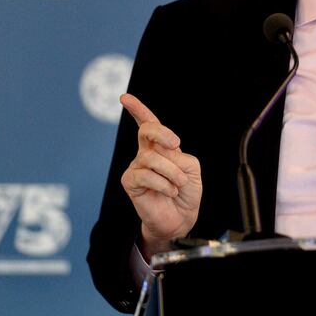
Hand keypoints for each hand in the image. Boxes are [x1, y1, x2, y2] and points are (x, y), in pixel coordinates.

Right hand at [119, 93, 201, 257]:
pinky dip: (164, 184)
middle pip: (147, 130)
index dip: (137, 109)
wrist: (181, 218)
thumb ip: (178, 155)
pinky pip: (146, 176)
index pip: (148, 123)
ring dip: (172, 172)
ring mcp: (137, 167)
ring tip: (179, 185)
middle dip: (162, 133)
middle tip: (175, 144)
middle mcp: (146, 153)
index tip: (125, 97)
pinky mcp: (130, 182)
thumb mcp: (191, 167)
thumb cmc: (186, 192)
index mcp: (161, 147)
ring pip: (152, 158)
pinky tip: (169, 191)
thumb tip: (160, 153)